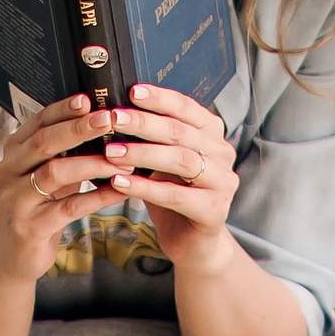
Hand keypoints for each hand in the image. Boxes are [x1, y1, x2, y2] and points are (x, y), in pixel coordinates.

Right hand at [0, 94, 130, 280]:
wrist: (15, 253)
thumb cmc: (41, 204)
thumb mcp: (48, 173)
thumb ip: (66, 150)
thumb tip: (106, 120)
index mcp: (14, 151)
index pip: (38, 122)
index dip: (63, 110)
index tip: (89, 99)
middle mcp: (9, 171)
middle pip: (44, 143)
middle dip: (78, 129)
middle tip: (108, 119)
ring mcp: (16, 200)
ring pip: (56, 173)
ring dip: (93, 164)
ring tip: (123, 159)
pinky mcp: (30, 227)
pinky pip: (70, 207)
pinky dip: (98, 197)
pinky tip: (120, 190)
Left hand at [97, 83, 241, 272]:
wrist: (193, 243)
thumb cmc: (173, 195)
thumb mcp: (161, 161)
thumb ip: (150, 138)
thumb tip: (114, 112)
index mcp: (212, 135)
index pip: (187, 108)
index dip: (160, 99)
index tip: (131, 92)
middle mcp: (223, 154)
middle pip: (181, 132)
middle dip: (144, 124)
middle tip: (114, 119)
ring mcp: (222, 183)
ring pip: (181, 161)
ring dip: (142, 154)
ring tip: (112, 152)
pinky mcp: (214, 211)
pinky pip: (176, 195)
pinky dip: (146, 188)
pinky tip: (120, 183)